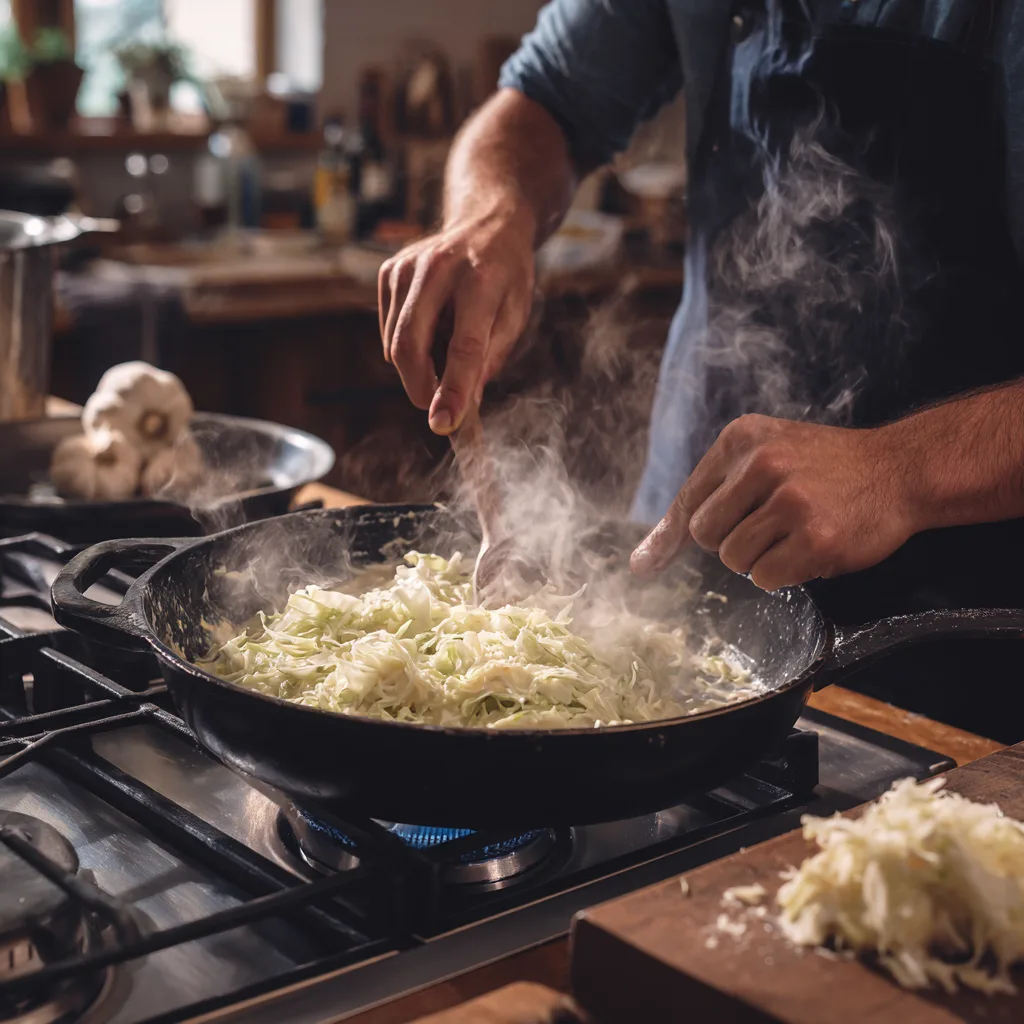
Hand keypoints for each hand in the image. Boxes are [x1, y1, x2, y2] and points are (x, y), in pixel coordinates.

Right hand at [378, 209, 534, 433]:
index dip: (453, 390)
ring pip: (395, 343)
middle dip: (419, 388)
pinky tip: (433, 325)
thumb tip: (461, 407)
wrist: (487, 221)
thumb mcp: (514, 316)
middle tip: (435, 407)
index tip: (443, 424)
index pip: (464, 347)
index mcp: (481, 281)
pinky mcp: (388, 271)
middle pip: (410, 346)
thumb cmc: (507, 276)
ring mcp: (406, 267)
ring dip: (418, 365)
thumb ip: (489, 360)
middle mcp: (438, 269)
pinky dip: (407, 344)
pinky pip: (389, 331)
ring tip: (447, 345)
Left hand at [630, 414, 916, 589]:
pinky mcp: (816, 538)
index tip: (645, 566)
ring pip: (734, 559)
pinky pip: (766, 578)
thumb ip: (711, 494)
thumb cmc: (824, 468)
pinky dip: (784, 574)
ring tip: (795, 532)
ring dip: (760, 559)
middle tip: (769, 527)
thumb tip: (645, 559)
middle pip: (705, 535)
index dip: (668, 537)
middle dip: (730, 542)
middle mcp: (762, 464)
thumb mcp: (767, 454)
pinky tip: (811, 547)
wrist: (899, 469)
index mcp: (742, 439)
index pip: (687, 499)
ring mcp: (791, 501)